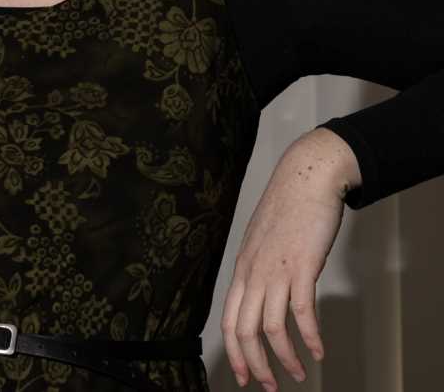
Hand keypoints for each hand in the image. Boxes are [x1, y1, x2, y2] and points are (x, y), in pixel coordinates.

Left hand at [221, 128, 359, 389]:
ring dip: (285, 358)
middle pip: (244, 330)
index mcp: (242, 267)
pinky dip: (309, 338)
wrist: (306, 177)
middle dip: (255, 365)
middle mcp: (253, 271)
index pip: (228, 318)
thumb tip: (262, 291)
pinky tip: (318, 351)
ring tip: (299, 374)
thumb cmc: (287, 207)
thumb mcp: (262, 239)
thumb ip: (260, 266)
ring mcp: (276, 270)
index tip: (243, 375)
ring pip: (270, 328)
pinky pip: (302, 313)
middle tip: (269, 386)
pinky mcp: (302, 266)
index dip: (234, 351)